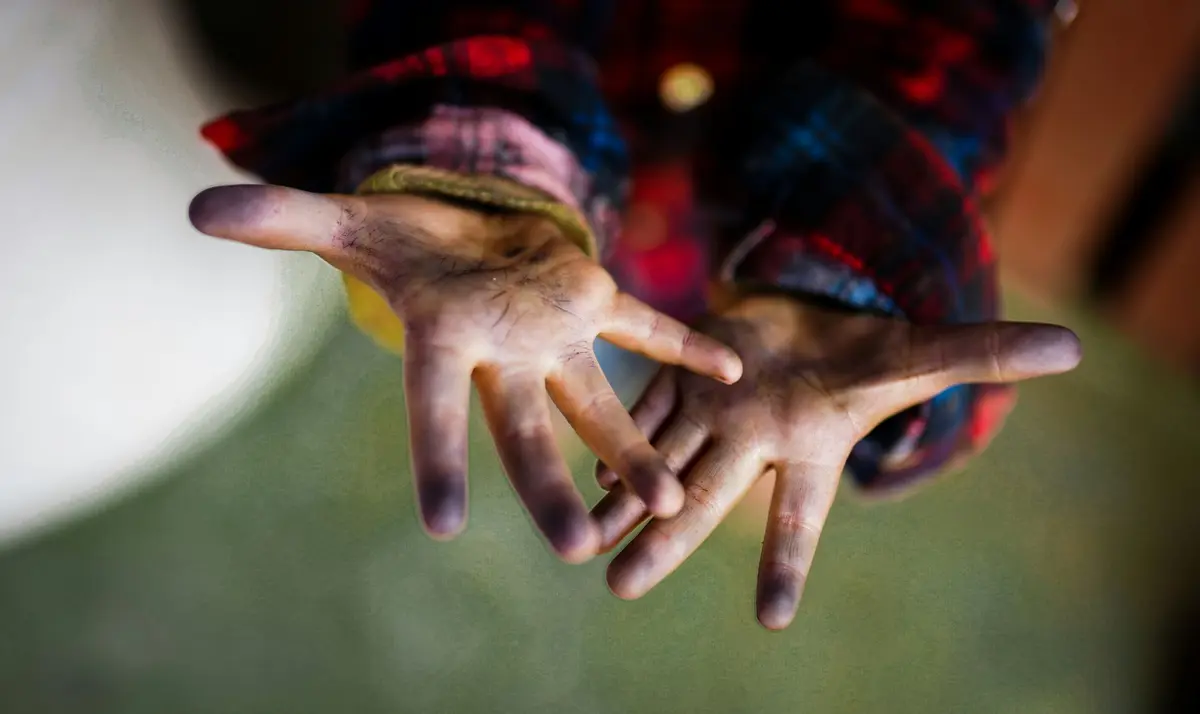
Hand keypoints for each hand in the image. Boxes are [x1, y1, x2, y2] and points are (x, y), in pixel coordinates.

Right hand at [189, 184, 740, 561]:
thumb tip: (198, 209)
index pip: (434, 409)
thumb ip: (284, 219)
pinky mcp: (595, 302)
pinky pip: (646, 326)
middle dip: (551, 487)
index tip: (444, 527)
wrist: (462, 229)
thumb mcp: (344, 220)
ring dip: (631, 447)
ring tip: (671, 500)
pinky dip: (682, 344)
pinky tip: (728, 370)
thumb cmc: (401, 239)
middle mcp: (504, 355)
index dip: (437, 460)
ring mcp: (555, 334)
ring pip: (597, 400)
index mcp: (445, 341)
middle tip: (577, 551)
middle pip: (528, 430)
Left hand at [592, 294, 1080, 626]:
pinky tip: (583, 469)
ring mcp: (710, 412)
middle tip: (623, 587)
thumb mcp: (924, 350)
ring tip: (585, 539)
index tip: (772, 621)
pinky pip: (644, 405)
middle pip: (705, 497)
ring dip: (622, 498)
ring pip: (660, 458)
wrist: (815, 317)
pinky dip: (616, 434)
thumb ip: (987, 353)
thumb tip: (1069, 349)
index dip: (786, 564)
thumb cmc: (867, 351)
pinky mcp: (681, 377)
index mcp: (806, 448)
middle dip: (667, 541)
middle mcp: (750, 442)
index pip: (800, 516)